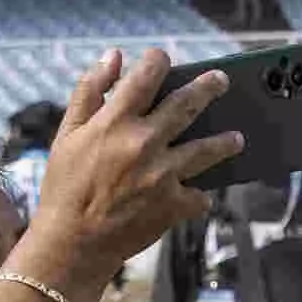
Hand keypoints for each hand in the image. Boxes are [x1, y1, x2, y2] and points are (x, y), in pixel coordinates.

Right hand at [20, 49, 237, 301]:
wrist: (72, 244)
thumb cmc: (65, 187)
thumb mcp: (66, 134)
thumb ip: (89, 91)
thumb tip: (114, 56)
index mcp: (114, 121)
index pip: (146, 75)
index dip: (159, 60)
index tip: (165, 59)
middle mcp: (143, 142)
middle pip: (188, 104)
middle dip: (209, 87)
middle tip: (222, 81)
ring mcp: (162, 174)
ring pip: (208, 149)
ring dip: (226, 141)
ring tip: (237, 138)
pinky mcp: (173, 205)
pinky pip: (199, 195)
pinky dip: (199, 194)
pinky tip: (198, 193)